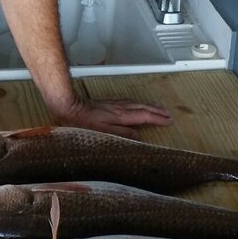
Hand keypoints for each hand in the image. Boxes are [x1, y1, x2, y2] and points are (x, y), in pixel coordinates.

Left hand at [50, 96, 172, 138]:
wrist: (69, 107)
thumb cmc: (83, 123)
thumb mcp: (103, 132)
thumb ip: (122, 134)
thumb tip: (138, 136)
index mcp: (121, 116)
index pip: (144, 116)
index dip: (157, 118)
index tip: (168, 120)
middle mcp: (120, 108)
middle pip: (143, 108)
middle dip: (157, 111)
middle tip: (168, 114)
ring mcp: (114, 104)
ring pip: (137, 104)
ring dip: (149, 106)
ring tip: (158, 109)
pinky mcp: (108, 103)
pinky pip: (129, 102)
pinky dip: (138, 104)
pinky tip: (136, 105)